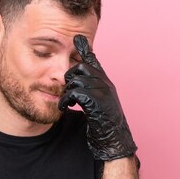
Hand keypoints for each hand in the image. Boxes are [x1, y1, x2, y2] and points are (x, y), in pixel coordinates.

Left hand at [58, 35, 136, 160]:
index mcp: (105, 82)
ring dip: (66, 90)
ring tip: (65, 102)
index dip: (85, 49)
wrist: (114, 141)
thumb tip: (76, 84)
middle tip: (66, 93)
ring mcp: (103, 92)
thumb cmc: (103, 124)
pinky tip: (65, 108)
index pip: (94, 61)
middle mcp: (106, 84)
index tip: (77, 37)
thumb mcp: (96, 103)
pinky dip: (65, 100)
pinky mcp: (97, 102)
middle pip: (81, 67)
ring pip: (76, 79)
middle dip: (69, 78)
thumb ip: (88, 92)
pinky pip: (75, 92)